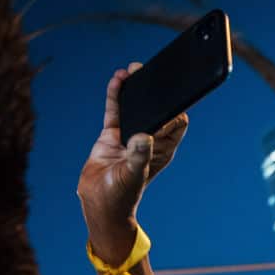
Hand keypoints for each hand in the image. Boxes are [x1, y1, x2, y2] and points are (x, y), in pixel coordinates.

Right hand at [77, 63, 188, 265]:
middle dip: (156, 91)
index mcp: (162, 149)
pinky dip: (115, 95)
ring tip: (132, 70)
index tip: (171, 94)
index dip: (175, 109)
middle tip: (152, 71)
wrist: (99, 204)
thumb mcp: (132, 175)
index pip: (176, 123)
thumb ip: (138, 156)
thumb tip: (142, 136)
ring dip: (134, 89)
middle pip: (157, 109)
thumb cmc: (121, 195)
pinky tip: (117, 80)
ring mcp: (130, 135)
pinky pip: (115, 110)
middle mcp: (149, 139)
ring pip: (135, 106)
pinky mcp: (112, 135)